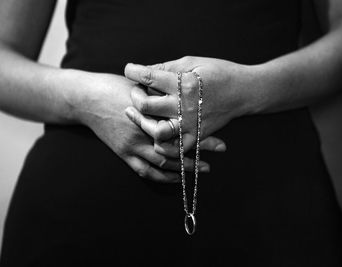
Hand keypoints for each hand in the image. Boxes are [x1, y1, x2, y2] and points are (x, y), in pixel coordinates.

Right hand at [72, 71, 213, 181]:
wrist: (86, 98)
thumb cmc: (115, 86)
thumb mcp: (141, 84)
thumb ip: (162, 93)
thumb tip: (186, 94)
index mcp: (150, 112)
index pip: (182, 128)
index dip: (203, 134)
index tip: (220, 136)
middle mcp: (144, 131)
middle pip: (177, 147)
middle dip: (200, 151)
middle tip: (220, 150)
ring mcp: (133, 145)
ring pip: (164, 162)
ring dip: (185, 167)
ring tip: (204, 168)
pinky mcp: (124, 153)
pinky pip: (145, 171)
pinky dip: (163, 177)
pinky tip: (177, 178)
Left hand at [124, 56, 249, 155]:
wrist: (244, 91)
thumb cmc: (219, 73)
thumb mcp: (194, 62)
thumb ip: (169, 67)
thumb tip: (146, 71)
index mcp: (184, 84)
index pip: (149, 77)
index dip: (133, 71)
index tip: (129, 69)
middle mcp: (185, 105)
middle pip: (147, 106)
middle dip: (135, 96)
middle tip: (135, 91)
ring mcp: (191, 124)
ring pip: (157, 131)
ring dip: (143, 123)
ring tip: (138, 114)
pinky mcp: (197, 136)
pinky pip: (175, 148)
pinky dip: (163, 145)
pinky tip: (157, 134)